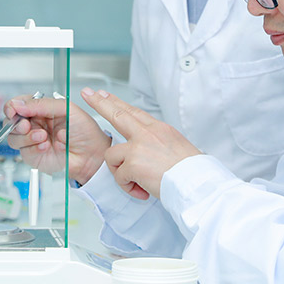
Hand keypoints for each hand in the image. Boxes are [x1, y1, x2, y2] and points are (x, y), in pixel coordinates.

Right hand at [6, 93, 111, 183]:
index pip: (20, 104)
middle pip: (11, 121)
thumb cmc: (86, 132)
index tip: (14, 109)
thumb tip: (20, 105)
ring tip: (42, 136)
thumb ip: (43, 104)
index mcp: (43, 110)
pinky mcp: (33, 155)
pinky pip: (23, 151)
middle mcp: (36, 124)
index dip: (13, 106)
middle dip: (16, 122)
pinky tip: (46, 146)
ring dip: (26, 136)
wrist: (93, 154)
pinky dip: (33, 147)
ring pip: (13, 137)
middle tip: (27, 124)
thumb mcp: (67, 109)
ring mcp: (33, 140)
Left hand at [85, 88, 204, 200]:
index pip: (134, 112)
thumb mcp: (177, 147)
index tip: (105, 94)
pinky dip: (128, 187)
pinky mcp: (133, 163)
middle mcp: (148, 133)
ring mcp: (139, 146)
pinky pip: (119, 176)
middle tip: (87, 94)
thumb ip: (158, 144)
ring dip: (119, 171)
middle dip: (99, 103)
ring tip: (136, 181)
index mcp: (160, 129)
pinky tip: (142, 190)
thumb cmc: (192, 171)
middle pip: (117, 114)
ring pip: (112, 154)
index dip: (117, 102)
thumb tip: (149, 151)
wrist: (196, 182)